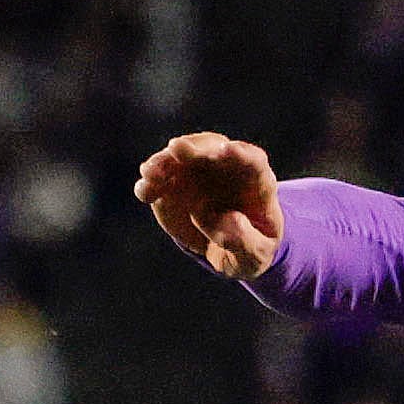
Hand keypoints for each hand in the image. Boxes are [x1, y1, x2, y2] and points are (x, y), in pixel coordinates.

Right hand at [134, 132, 284, 278]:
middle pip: (212, 148)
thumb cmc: (251, 249)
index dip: (241, 154)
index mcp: (258, 183)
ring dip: (164, 161)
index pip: (253, 161)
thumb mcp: (256, 255)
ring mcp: (197, 172)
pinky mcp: (173, 183)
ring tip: (151, 174)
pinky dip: (150, 184)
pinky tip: (145, 192)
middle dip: (195, 148)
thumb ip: (246, 241)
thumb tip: (229, 221)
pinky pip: (159, 179)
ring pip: (179, 157)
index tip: (228, 151)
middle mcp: (226, 168)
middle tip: (177, 149)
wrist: (229, 250)